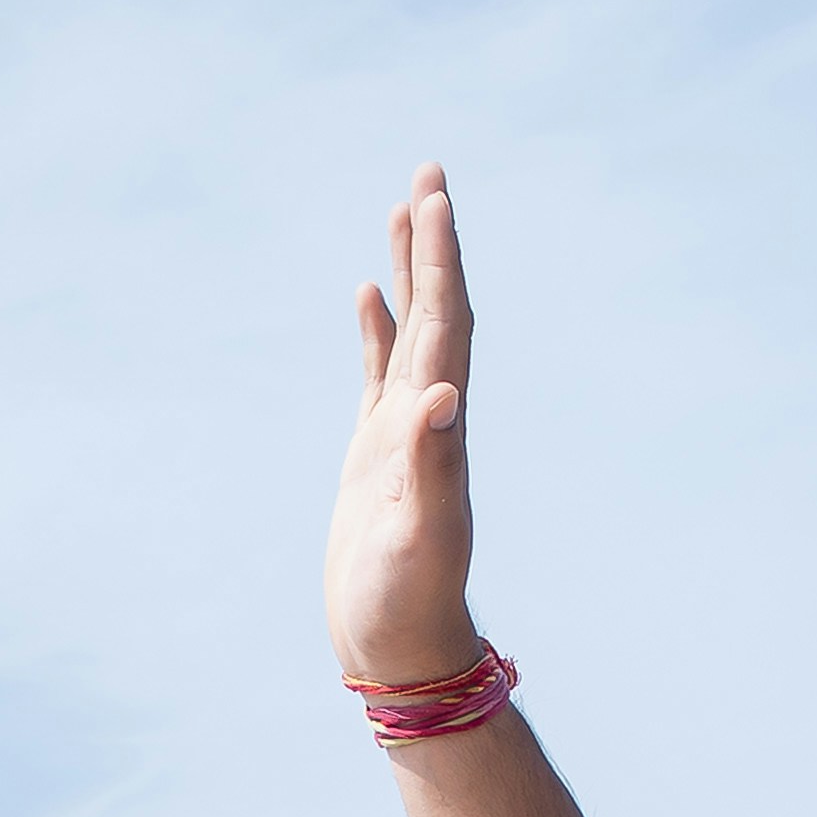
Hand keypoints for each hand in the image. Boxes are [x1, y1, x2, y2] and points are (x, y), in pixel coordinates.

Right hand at [324, 163, 481, 689]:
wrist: (399, 645)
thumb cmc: (408, 599)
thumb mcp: (419, 534)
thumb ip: (430, 465)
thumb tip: (441, 396)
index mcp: (440, 424)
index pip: (448, 322)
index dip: (442, 260)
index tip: (436, 196)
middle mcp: (431, 417)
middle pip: (438, 309)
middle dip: (433, 241)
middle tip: (429, 172)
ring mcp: (402, 431)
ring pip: (412, 330)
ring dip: (410, 270)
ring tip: (403, 209)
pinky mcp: (376, 453)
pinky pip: (380, 371)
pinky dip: (379, 328)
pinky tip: (368, 295)